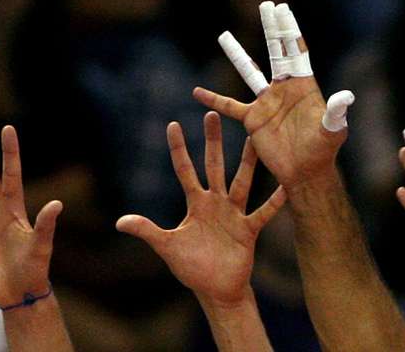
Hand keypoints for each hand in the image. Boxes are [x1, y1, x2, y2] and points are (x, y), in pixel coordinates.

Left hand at [116, 112, 285, 305]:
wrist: (216, 289)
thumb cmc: (192, 267)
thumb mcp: (167, 246)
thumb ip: (147, 231)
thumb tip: (119, 222)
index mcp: (196, 203)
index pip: (184, 170)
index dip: (178, 149)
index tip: (173, 124)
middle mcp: (216, 202)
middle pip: (214, 165)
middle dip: (213, 141)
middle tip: (212, 114)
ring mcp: (234, 214)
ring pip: (241, 182)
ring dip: (247, 162)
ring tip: (254, 139)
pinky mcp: (248, 229)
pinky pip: (263, 212)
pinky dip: (274, 201)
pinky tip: (285, 185)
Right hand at [195, 2, 352, 188]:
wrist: (304, 172)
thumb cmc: (322, 151)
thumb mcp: (332, 131)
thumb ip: (336, 113)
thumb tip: (347, 97)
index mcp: (303, 85)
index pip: (296, 51)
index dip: (290, 30)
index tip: (283, 8)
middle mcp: (284, 88)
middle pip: (275, 51)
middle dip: (272, 29)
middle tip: (266, 5)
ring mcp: (266, 102)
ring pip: (249, 72)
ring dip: (236, 54)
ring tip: (223, 35)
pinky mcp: (253, 118)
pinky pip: (229, 105)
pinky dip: (214, 99)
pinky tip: (197, 93)